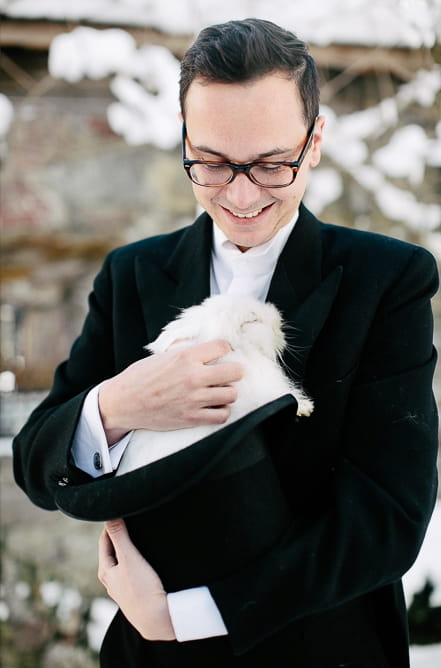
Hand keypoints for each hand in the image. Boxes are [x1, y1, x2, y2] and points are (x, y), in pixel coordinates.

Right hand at [98, 339, 242, 443]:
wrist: (123, 402)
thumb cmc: (140, 377)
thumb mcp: (163, 356)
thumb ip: (186, 353)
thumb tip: (207, 351)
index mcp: (186, 357)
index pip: (223, 347)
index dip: (224, 350)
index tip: (221, 354)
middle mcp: (194, 377)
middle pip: (235, 372)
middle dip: (234, 371)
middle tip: (227, 374)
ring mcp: (194, 399)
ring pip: (232, 394)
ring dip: (227, 392)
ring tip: (219, 391)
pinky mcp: (192, 418)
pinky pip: (222, 415)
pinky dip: (221, 411)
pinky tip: (214, 407)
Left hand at [98, 519, 175, 640]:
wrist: (159, 620)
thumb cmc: (142, 589)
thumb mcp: (130, 558)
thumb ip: (119, 536)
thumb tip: (109, 515)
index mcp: (105, 571)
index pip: (104, 540)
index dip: (111, 525)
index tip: (121, 512)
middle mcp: (111, 581)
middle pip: (113, 551)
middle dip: (120, 536)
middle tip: (131, 521)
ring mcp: (123, 589)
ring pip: (123, 563)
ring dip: (129, 550)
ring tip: (139, 538)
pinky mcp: (136, 595)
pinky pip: (132, 572)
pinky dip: (136, 562)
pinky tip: (146, 561)